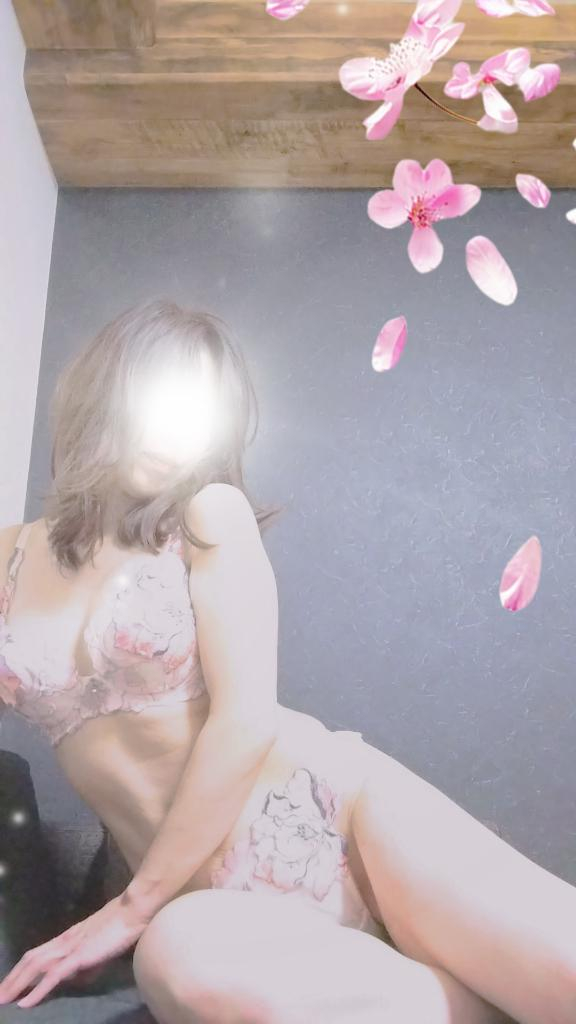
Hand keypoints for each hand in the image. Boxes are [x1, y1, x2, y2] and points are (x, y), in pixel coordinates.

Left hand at [0, 893, 148, 1008]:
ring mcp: (69, 947)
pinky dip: (37, 990)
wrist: (132, 912)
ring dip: (17, 985)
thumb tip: (79, 977)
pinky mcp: (78, 955)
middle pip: (30, 960)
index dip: (21, 970)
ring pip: (35, 966)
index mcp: (67, 938)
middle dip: (12, 979)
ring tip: (4, 1001)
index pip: (37, 954)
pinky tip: (26, 1004)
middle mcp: (63, 941)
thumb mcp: (99, 949)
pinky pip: (53, 975)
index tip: (10, 984)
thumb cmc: (121, 927)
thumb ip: (87, 962)